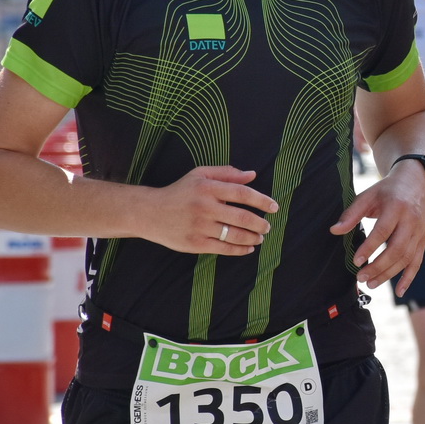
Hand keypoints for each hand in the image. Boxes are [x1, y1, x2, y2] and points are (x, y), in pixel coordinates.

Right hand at [143, 166, 277, 255]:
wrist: (150, 212)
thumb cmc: (180, 192)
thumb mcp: (200, 175)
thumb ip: (227, 173)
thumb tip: (252, 175)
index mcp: (208, 188)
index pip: (243, 194)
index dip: (262, 201)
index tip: (274, 207)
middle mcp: (205, 207)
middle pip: (242, 217)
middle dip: (260, 223)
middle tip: (267, 226)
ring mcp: (200, 226)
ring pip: (235, 235)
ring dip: (253, 237)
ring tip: (260, 237)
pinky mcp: (195, 243)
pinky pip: (224, 249)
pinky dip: (240, 249)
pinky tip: (249, 247)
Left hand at [332, 158, 424, 294]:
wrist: (416, 183)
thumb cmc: (387, 191)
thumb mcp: (368, 195)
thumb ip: (351, 213)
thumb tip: (334, 231)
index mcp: (396, 207)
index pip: (383, 231)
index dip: (370, 247)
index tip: (356, 261)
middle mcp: (411, 221)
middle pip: (397, 249)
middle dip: (379, 266)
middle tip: (361, 277)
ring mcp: (419, 232)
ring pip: (407, 258)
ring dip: (389, 274)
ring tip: (371, 284)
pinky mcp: (423, 241)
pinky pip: (417, 262)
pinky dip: (409, 278)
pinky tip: (400, 291)